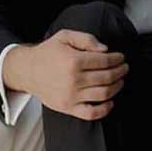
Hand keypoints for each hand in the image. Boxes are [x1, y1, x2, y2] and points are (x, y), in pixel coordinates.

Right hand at [3, 30, 127, 120]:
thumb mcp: (65, 36)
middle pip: (107, 77)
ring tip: (119, 80)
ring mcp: (71, 96)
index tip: (121, 57)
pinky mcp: (68, 108)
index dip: (117, 59)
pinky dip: (105, 109)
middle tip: (124, 68)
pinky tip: (110, 101)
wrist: (28, 70)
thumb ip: (86, 39)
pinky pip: (92, 113)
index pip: (105, 61)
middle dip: (120, 71)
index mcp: (73, 60)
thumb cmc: (48, 52)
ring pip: (104, 94)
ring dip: (117, 87)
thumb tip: (105, 50)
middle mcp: (73, 79)